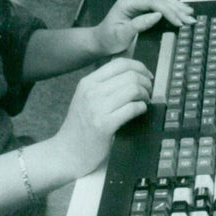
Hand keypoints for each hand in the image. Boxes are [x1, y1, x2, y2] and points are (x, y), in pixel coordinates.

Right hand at [54, 57, 153, 176]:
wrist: (67, 152)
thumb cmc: (80, 126)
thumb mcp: (86, 98)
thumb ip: (103, 84)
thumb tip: (132, 73)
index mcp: (87, 82)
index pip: (119, 63)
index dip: (139, 66)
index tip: (147, 75)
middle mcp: (91, 92)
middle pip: (130, 75)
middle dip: (146, 82)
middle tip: (149, 91)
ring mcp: (97, 108)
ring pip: (133, 89)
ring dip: (145, 95)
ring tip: (145, 102)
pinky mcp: (105, 125)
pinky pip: (132, 108)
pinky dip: (141, 108)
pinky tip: (140, 111)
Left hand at [94, 0, 195, 55]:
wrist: (101, 40)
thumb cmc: (110, 39)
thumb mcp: (122, 35)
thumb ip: (139, 24)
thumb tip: (158, 15)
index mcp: (127, 2)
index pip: (152, 1)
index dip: (168, 10)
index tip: (179, 21)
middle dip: (176, 8)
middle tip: (190, 18)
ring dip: (176, 3)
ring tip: (190, 11)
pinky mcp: (140, 2)